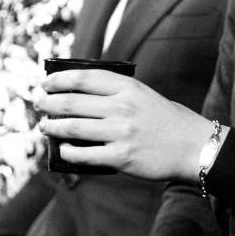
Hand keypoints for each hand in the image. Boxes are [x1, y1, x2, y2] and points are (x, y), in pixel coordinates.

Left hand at [37, 69, 214, 181]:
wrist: (195, 147)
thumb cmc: (169, 121)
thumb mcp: (145, 95)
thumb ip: (117, 94)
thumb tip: (78, 97)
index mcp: (129, 87)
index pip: (84, 78)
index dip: (59, 79)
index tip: (46, 82)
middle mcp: (122, 107)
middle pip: (72, 102)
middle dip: (48, 103)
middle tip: (39, 104)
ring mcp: (121, 133)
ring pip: (72, 127)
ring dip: (51, 126)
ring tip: (44, 126)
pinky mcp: (121, 157)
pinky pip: (83, 154)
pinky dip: (68, 151)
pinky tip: (63, 148)